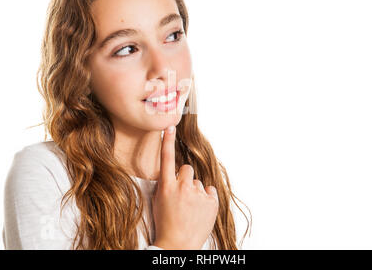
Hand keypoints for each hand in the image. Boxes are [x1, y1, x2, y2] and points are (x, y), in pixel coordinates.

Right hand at [151, 125, 218, 249]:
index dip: (168, 141)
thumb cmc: (166, 224)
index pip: (166, 159)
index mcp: (166, 187)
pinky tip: (200, 210)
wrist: (178, 245)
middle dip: (185, 179)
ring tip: (191, 209)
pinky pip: (210, 191)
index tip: (170, 127)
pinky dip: (206, 199)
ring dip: (196, 192)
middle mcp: (182, 187)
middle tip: (183, 196)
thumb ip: (167, 185)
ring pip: (199, 183)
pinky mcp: (212, 202)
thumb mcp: (159, 201)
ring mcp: (198, 194)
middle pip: (187, 169)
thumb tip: (174, 174)